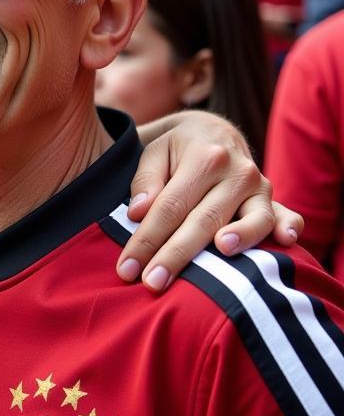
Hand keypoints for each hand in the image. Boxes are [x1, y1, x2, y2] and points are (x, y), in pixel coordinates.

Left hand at [119, 111, 301, 291]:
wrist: (213, 131)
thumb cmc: (176, 149)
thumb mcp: (154, 152)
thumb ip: (145, 181)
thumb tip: (138, 213)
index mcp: (203, 157)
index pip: (169, 207)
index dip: (146, 240)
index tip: (126, 269)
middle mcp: (236, 171)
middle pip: (204, 220)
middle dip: (176, 255)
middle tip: (152, 283)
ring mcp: (259, 185)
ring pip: (251, 219)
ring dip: (240, 239)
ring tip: (222, 252)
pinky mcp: (272, 200)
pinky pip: (286, 215)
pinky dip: (289, 228)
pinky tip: (285, 242)